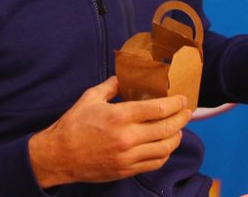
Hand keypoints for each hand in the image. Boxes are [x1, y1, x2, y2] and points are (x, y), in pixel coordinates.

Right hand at [28, 76, 191, 187]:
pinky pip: (154, 163)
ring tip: (179, 128)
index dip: (175, 103)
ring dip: (176, 137)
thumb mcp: (91, 97)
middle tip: (187, 112)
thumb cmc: (74, 124)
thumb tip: (126, 77)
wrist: (59, 155)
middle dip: (182, 118)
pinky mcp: (126, 170)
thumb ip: (112, 85)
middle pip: (166, 128)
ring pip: (165, 148)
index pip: (158, 109)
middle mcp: (127, 137)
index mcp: (119, 116)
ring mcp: (128, 156)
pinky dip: (165, 153)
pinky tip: (165, 145)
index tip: (183, 99)